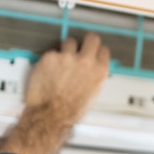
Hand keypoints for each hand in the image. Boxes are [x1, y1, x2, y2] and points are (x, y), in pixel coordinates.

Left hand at [0, 33, 110, 153]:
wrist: (50, 115)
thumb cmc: (70, 111)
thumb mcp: (93, 94)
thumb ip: (94, 77)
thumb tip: (92, 71)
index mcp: (99, 71)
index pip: (103, 50)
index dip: (97, 52)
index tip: (93, 53)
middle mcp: (85, 61)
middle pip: (91, 38)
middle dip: (86, 42)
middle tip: (81, 47)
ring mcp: (67, 57)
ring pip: (69, 42)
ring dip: (66, 50)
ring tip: (62, 63)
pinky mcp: (50, 57)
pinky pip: (52, 53)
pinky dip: (50, 61)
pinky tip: (49, 71)